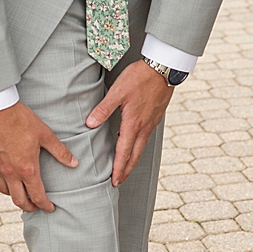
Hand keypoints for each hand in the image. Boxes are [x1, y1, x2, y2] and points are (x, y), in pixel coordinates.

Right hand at [0, 102, 77, 211]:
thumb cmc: (19, 118)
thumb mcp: (44, 133)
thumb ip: (59, 151)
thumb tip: (74, 163)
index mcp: (26, 169)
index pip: (37, 196)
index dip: (45, 205)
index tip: (50, 208)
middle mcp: (9, 172)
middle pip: (19, 200)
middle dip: (29, 207)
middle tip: (35, 207)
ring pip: (3, 190)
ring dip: (13, 195)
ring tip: (20, 193)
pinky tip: (4, 176)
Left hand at [86, 61, 174, 185]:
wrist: (163, 69)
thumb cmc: (140, 78)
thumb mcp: (118, 91)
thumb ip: (103, 109)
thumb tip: (90, 124)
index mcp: (133, 124)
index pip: (124, 152)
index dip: (118, 168)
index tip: (114, 181)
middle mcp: (144, 128)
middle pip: (134, 156)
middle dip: (126, 171)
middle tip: (118, 182)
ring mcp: (151, 124)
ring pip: (140, 149)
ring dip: (132, 161)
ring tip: (125, 169)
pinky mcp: (154, 118)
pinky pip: (145, 139)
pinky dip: (138, 148)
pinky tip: (133, 146)